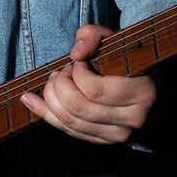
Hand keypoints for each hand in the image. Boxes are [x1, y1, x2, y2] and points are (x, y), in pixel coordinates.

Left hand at [20, 24, 156, 144]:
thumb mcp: (113, 39)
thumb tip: (75, 54)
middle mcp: (132, 119)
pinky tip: (31, 99)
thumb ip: (93, 35)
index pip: (94, 90)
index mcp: (142, 93)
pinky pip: (68, 131)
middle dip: (59, 86)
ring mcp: (119, 135)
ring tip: (53, 82)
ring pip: (70, 122)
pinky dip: (45, 114)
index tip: (77, 63)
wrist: (145, 88)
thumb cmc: (126, 61)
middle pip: (77, 107)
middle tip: (60, 72)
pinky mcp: (104, 141)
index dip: (76, 74)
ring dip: (51, 99)